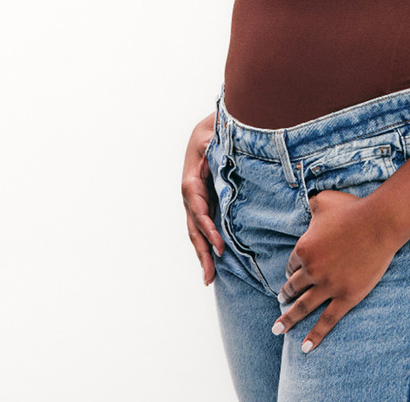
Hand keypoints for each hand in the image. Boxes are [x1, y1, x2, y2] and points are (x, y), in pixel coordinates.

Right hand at [180, 112, 223, 284]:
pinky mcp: (203, 204)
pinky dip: (206, 245)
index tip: (220, 247)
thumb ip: (211, 144)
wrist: (208, 131)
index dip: (208, 231)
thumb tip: (212, 147)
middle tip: (210, 276)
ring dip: (202, 255)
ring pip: (196, 232)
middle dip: (202, 252)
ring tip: (209, 278)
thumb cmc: (211, 134)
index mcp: (191, 184)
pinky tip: (212, 261)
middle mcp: (190, 197)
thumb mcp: (210, 136)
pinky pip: (203, 228)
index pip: (199, 212)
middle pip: (194, 229)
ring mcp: (194, 202)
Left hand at [273, 189, 401, 351]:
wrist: (379, 223)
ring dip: (288, 318)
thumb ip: (311, 206)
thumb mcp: (323, 201)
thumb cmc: (352, 209)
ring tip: (278, 328)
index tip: (292, 275)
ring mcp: (328, 286)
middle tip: (280, 302)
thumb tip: (307, 205)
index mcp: (303, 249)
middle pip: (293, 287)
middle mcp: (311, 271)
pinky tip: (304, 348)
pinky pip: (327, 321)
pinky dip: (315, 336)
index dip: (291, 270)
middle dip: (285, 296)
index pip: (291, 265)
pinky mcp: (346, 297)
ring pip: (303, 307)